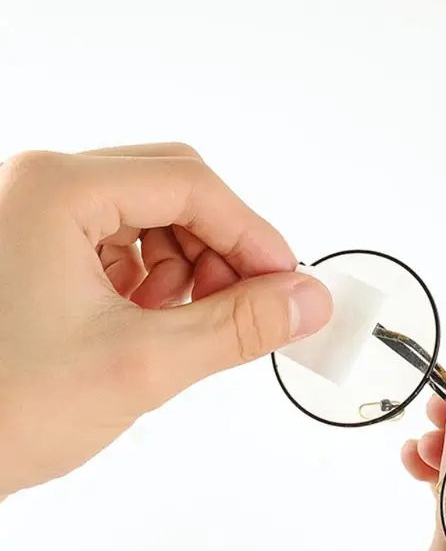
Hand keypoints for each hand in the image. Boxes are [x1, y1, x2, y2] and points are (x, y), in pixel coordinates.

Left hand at [0, 143, 331, 498]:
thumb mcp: (139, 365)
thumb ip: (237, 327)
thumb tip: (305, 302)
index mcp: (57, 191)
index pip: (192, 185)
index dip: (253, 235)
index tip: (288, 284)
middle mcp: (42, 190)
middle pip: (174, 192)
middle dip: (221, 250)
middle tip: (250, 305)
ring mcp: (36, 220)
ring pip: (152, 218)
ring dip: (190, 268)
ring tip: (185, 324)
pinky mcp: (38, 253)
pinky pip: (123, 247)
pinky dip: (156, 283)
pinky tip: (152, 324)